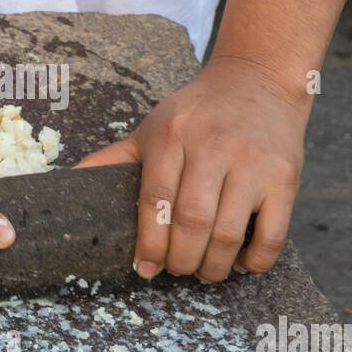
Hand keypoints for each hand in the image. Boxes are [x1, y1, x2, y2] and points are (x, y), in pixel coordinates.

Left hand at [75, 56, 310, 281]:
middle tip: (176, 269)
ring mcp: (253, 162)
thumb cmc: (196, 113)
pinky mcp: (285, 177)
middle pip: (192, 221)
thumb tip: (66, 184)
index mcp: (172, 136)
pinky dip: (255, 260)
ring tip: (204, 271)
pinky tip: (241, 262)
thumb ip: (114, 158)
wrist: (257, 80)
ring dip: (213, 266)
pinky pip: (273, 234)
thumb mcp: (151, 127)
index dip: (149, 242)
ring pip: (230, 233)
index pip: (156, 199)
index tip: (145, 268)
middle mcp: (213, 146)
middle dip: (180, 260)